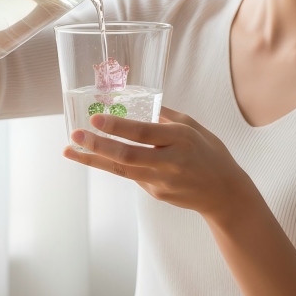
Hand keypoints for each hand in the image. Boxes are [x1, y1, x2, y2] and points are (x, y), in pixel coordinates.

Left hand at [64, 106, 254, 222]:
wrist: (224, 193)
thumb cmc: (209, 153)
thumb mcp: (192, 126)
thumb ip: (164, 115)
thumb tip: (138, 101)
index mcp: (180, 139)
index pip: (144, 132)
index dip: (118, 126)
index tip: (96, 118)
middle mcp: (169, 161)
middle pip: (128, 156)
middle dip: (98, 145)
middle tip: (76, 134)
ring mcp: (161, 181)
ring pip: (122, 170)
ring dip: (93, 160)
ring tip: (71, 150)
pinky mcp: (156, 194)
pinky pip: (131, 176)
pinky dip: (113, 165)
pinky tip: (96, 156)